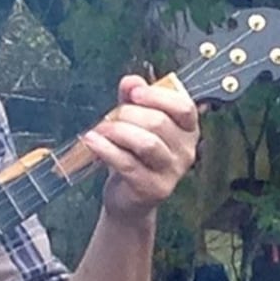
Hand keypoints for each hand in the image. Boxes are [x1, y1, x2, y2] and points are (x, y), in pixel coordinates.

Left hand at [82, 75, 201, 219]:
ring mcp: (172, 173)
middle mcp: (186, 152)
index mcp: (188, 130)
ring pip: (147, 143)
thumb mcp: (135, 122)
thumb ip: (134, 98)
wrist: (129, 199)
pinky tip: (92, 141)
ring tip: (100, 129)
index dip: (157, 96)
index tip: (134, 93)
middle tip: (110, 117)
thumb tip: (130, 81)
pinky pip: (127, 163)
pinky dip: (105, 149)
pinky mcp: (153, 189)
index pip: (184, 107)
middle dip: (128, 114)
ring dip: (118, 131)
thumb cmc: (135, 156)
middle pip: (159, 122)